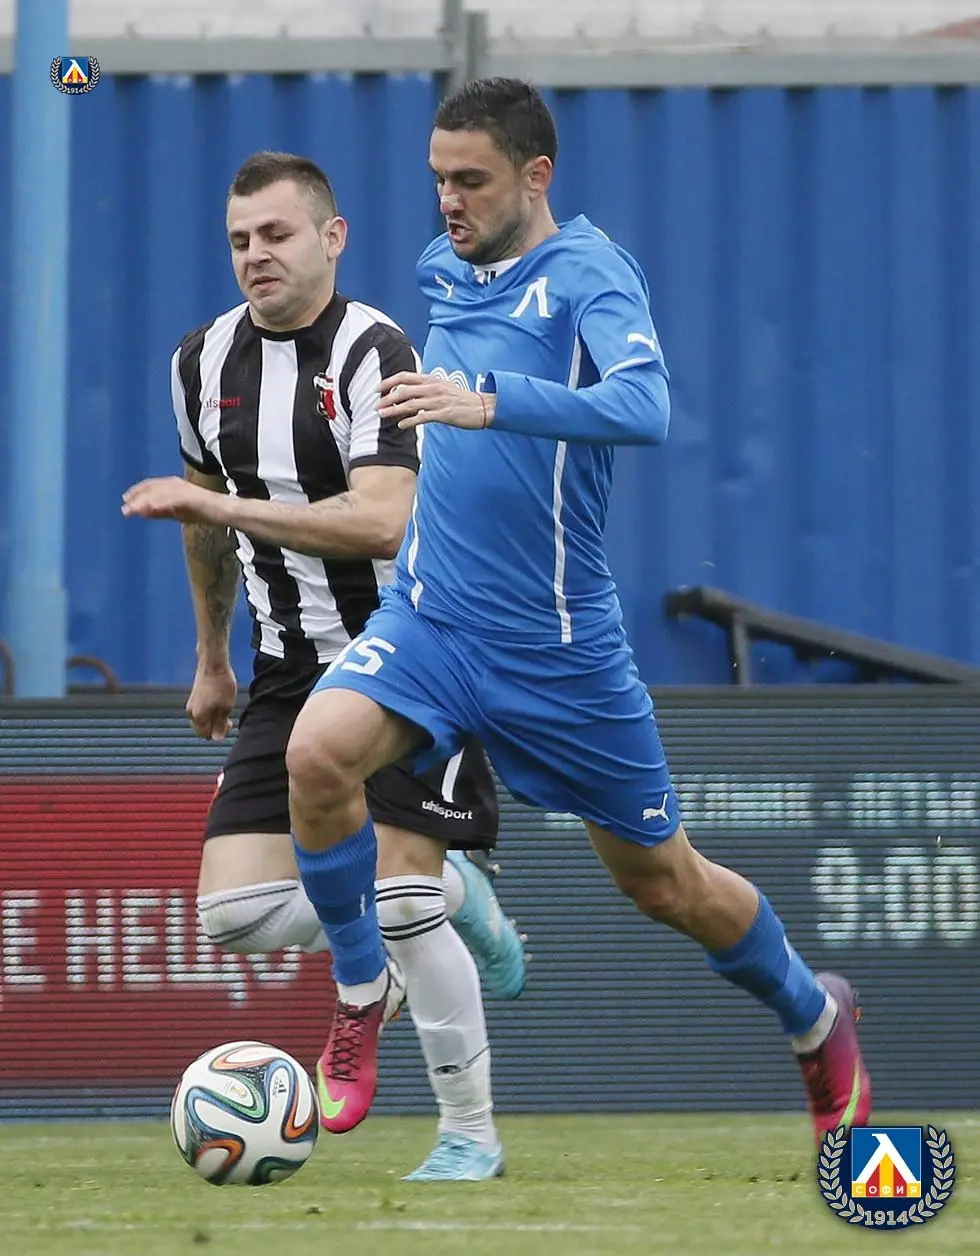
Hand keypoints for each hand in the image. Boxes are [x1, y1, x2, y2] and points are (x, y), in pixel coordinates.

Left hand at [121, 477, 228, 524]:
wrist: (223, 511)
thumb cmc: (202, 511)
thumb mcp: (177, 512)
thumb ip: (160, 511)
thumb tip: (141, 512)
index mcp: (174, 484)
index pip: (151, 485)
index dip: (137, 491)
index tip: (126, 499)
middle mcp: (176, 484)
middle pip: (152, 488)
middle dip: (137, 497)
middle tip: (125, 508)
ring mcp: (183, 490)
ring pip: (158, 494)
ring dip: (143, 502)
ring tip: (132, 511)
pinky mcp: (189, 497)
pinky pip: (170, 500)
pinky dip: (159, 505)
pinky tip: (148, 510)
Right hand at [186, 664, 236, 740]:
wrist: (213, 665)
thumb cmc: (221, 685)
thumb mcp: (226, 708)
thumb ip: (220, 725)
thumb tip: (217, 739)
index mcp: (198, 718)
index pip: (207, 735)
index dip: (219, 732)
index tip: (229, 723)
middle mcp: (191, 713)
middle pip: (203, 728)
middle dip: (215, 726)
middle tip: (228, 717)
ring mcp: (191, 704)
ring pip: (203, 719)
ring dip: (213, 718)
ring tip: (224, 708)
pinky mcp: (194, 697)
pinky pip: (202, 711)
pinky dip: (210, 711)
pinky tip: (218, 702)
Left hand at [378, 371, 493, 430]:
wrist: (482, 407)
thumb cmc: (461, 400)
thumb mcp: (443, 388)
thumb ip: (426, 388)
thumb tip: (408, 393)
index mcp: (431, 380)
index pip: (405, 377)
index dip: (389, 382)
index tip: (377, 389)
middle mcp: (433, 388)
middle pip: (404, 390)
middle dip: (387, 398)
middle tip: (376, 406)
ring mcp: (439, 400)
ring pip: (411, 404)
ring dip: (394, 410)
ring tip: (382, 415)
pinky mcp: (444, 413)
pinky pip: (423, 417)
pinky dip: (410, 421)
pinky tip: (401, 426)